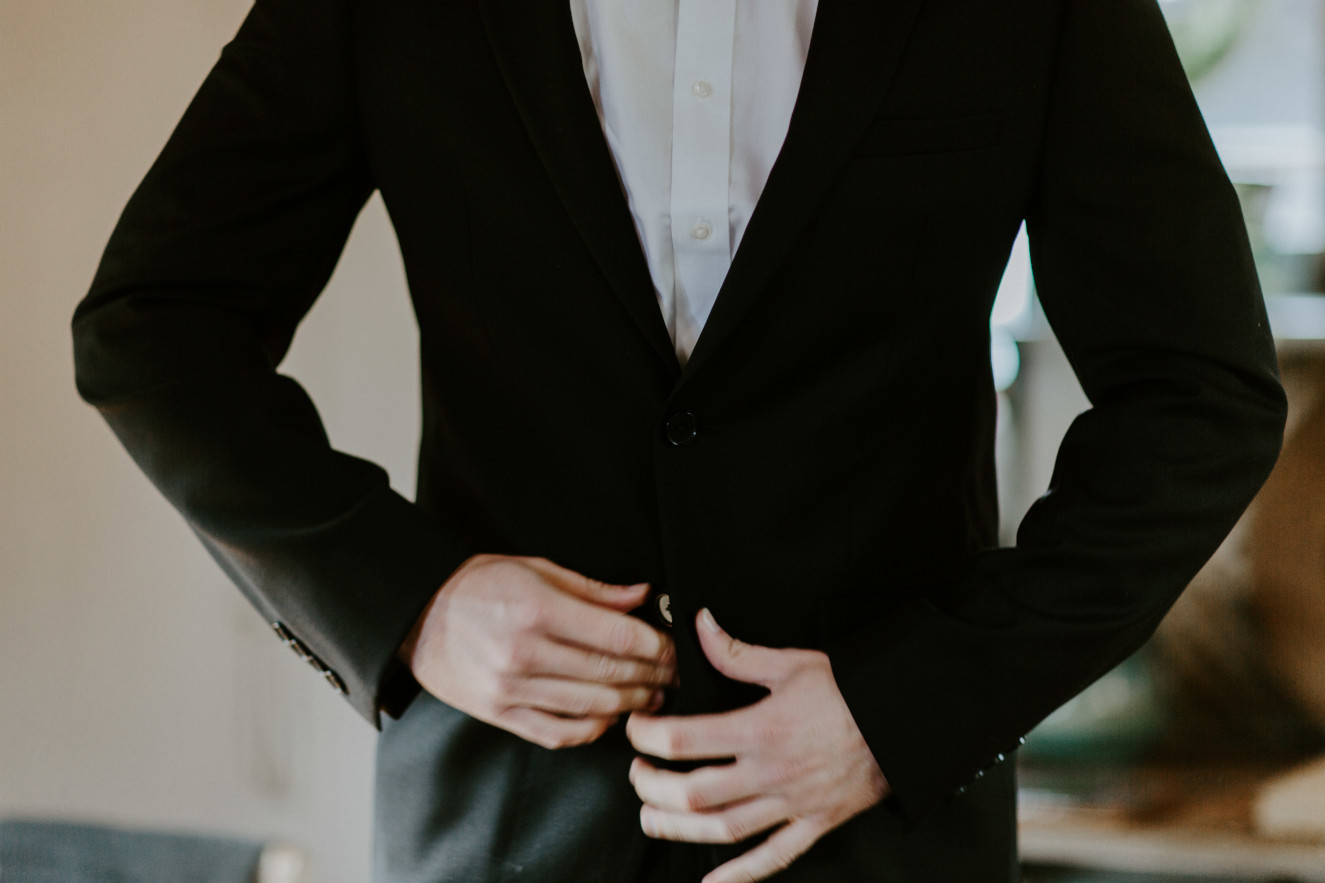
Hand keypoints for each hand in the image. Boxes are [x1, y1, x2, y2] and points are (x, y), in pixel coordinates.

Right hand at [400, 554, 675, 748]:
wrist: (418, 615)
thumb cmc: (478, 585)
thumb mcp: (535, 569)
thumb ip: (592, 589)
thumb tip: (641, 598)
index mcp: (536, 611)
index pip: (616, 638)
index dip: (656, 646)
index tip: (675, 646)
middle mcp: (524, 654)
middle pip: (610, 674)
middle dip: (653, 676)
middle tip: (674, 673)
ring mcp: (511, 690)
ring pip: (593, 707)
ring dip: (632, 703)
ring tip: (653, 695)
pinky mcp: (500, 715)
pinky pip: (561, 732)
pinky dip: (594, 727)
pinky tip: (611, 715)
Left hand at [625, 609, 887, 882]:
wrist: (905, 719)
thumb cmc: (850, 689)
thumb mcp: (791, 663)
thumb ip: (737, 652)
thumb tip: (701, 625)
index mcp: (761, 728)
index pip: (686, 739)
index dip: (648, 736)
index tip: (636, 729)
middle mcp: (771, 772)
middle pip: (694, 792)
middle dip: (653, 786)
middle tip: (637, 774)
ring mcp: (792, 804)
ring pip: (723, 829)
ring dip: (678, 828)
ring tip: (651, 818)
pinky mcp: (814, 824)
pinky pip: (773, 857)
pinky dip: (740, 875)